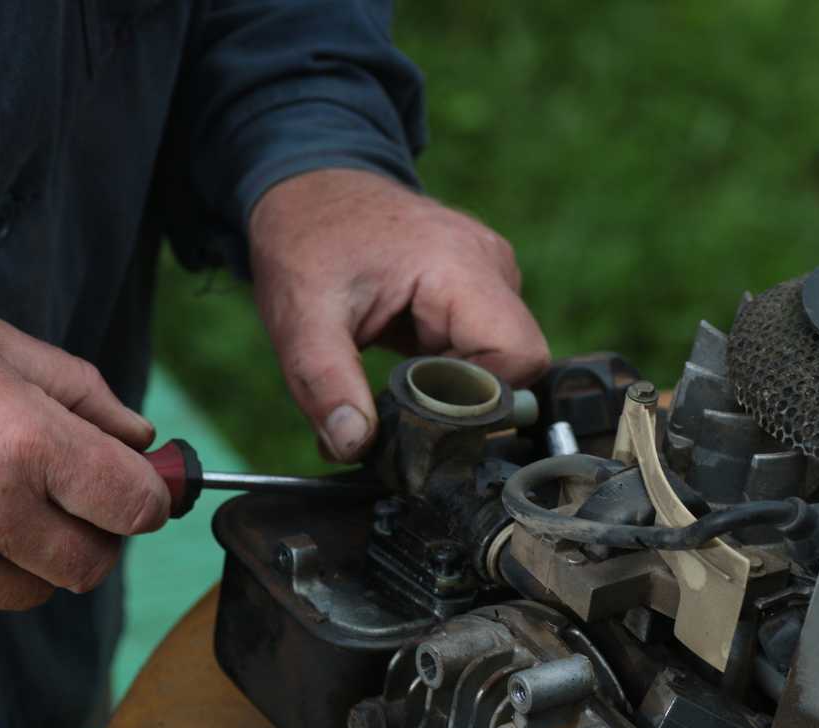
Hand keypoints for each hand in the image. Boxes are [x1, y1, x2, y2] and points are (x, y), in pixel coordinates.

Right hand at [0, 309, 169, 611]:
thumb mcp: (4, 349)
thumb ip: (88, 395)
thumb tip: (142, 441)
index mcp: (29, 444)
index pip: (134, 506)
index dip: (151, 499)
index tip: (145, 492)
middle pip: (94, 563)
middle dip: (98, 534)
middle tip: (76, 501)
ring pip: (38, 590)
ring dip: (39, 558)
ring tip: (5, 505)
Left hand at [249, 168, 550, 461]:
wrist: (307, 190)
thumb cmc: (305, 242)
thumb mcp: (301, 319)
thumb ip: (326, 385)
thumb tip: (353, 445)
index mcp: (460, 265)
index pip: (518, 357)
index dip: (477, 399)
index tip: (420, 411)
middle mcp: (491, 265)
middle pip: (515, 364)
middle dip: (460, 399)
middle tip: (400, 405)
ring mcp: (490, 273)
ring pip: (501, 360)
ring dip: (451, 385)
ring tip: (397, 375)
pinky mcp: (477, 287)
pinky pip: (483, 345)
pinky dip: (447, 369)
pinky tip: (407, 363)